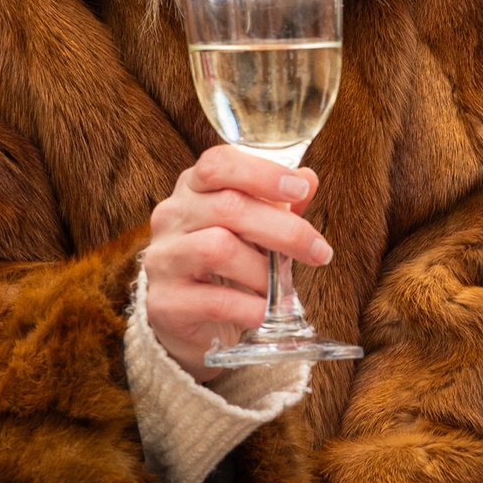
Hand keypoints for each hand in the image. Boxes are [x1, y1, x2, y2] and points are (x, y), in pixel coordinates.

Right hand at [145, 145, 332, 380]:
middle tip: (319, 252)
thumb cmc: (227, 262)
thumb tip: (309, 178)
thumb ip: (280, 203)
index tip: (300, 188)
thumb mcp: (255, 227)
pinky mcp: (164, 302)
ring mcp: (163, 258)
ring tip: (283, 288)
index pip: (217, 164)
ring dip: (264, 271)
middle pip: (228, 207)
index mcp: (193, 189)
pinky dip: (249, 307)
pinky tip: (266, 311)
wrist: (189, 318)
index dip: (261, 173)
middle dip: (285, 230)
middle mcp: (172, 217)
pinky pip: (214, 301)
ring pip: (218, 249)